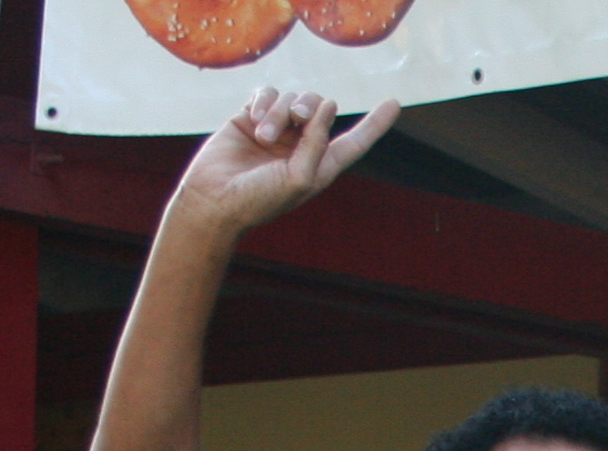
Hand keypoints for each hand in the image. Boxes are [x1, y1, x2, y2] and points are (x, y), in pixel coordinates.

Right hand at [174, 87, 398, 239]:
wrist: (213, 200)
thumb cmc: (258, 200)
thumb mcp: (299, 178)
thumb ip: (317, 143)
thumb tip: (329, 106)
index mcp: (320, 165)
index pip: (355, 142)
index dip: (375, 124)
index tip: (394, 103)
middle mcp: (301, 145)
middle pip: (320, 107)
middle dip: (309, 108)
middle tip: (294, 120)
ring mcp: (277, 130)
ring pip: (292, 98)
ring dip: (280, 110)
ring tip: (263, 134)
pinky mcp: (252, 117)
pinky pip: (267, 93)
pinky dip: (264, 101)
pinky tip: (253, 118)